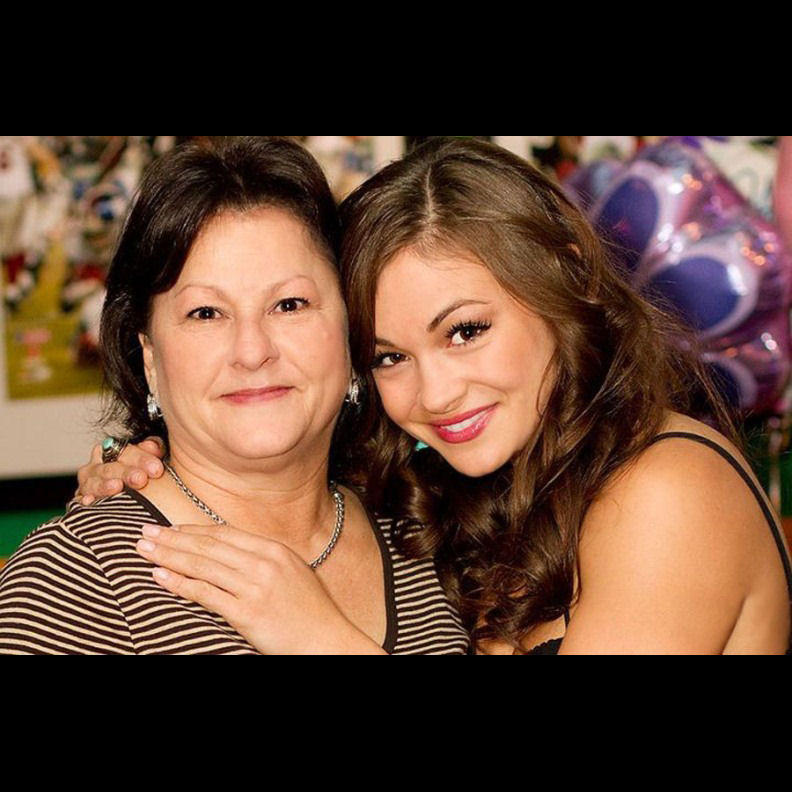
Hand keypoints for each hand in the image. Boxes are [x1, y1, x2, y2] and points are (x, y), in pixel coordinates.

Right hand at [76, 437, 165, 504]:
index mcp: (114, 451)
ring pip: (93, 482)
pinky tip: (90, 500)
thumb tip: (156, 447)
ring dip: (104, 485)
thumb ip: (154, 448)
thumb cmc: (143, 477)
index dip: (142, 459)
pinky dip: (84, 499)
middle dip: (126, 473)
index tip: (156, 469)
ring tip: (117, 486)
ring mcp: (88, 483)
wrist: (127, 505)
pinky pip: (79, 500)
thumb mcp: (149, 461)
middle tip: (141, 479)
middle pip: (110, 467)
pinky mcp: (81, 500)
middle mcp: (98, 466)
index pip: (127, 451)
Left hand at [136, 522, 384, 654]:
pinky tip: (161, 577)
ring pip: (203, 565)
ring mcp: (256, 586)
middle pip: (209, 545)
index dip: (192, 529)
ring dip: (169, 556)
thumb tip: (226, 554)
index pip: (224, 533)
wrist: (327, 640)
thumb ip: (261, 560)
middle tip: (144, 533)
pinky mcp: (248, 612)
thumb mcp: (290, 573)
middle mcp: (264, 562)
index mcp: (274, 549)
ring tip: (144, 551)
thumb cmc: (309, 611)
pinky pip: (206, 594)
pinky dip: (181, 583)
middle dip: (173, 538)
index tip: (168, 527)